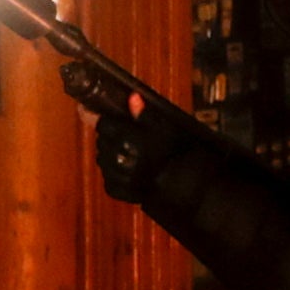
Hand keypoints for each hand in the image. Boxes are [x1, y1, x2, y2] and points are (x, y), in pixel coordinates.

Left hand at [93, 89, 183, 205]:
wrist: (187, 186)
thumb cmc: (178, 156)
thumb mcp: (166, 129)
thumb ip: (146, 114)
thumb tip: (132, 98)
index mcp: (132, 141)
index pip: (105, 125)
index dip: (107, 120)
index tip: (112, 120)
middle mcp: (123, 160)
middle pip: (102, 141)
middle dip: (109, 137)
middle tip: (121, 136)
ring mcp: (121, 178)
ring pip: (102, 160)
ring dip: (109, 154)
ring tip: (123, 152)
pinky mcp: (121, 192)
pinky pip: (109, 181)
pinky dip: (113, 175)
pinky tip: (123, 170)